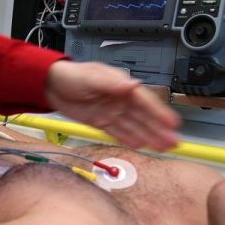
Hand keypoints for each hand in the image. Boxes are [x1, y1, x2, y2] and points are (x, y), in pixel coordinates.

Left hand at [46, 61, 180, 150]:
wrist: (50, 86)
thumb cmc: (71, 76)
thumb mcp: (90, 77)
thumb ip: (111, 83)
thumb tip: (132, 85)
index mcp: (121, 86)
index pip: (145, 101)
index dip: (159, 113)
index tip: (173, 123)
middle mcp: (119, 99)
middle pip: (143, 117)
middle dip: (159, 129)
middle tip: (175, 143)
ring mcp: (111, 111)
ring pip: (133, 126)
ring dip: (149, 136)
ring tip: (164, 148)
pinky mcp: (100, 121)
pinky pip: (118, 132)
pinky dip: (129, 138)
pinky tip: (142, 145)